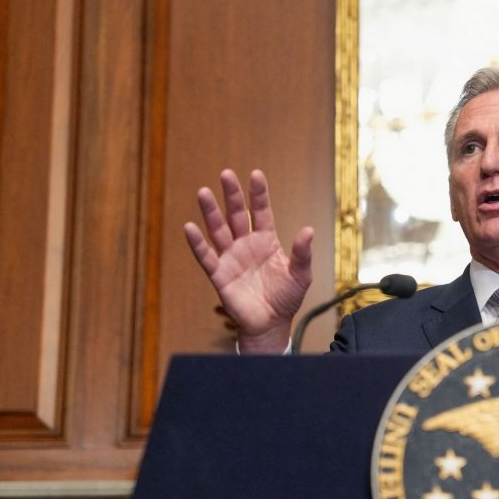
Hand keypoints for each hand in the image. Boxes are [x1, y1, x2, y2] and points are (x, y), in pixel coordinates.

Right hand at [184, 169, 312, 352]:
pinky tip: (190, 227)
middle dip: (232, 195)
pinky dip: (197, 243)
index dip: (258, 195)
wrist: (271, 324)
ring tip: (203, 192)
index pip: (261, 212)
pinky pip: (206, 257)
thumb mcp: (301, 275)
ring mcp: (231, 258)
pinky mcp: (220, 275)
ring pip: (218, 230)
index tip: (256, 175)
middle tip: (226, 174)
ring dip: (211, 212)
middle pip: (236, 215)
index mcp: (266, 241)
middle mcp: (246, 245)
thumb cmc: (286, 298)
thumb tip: (308, 230)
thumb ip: (302, 253)